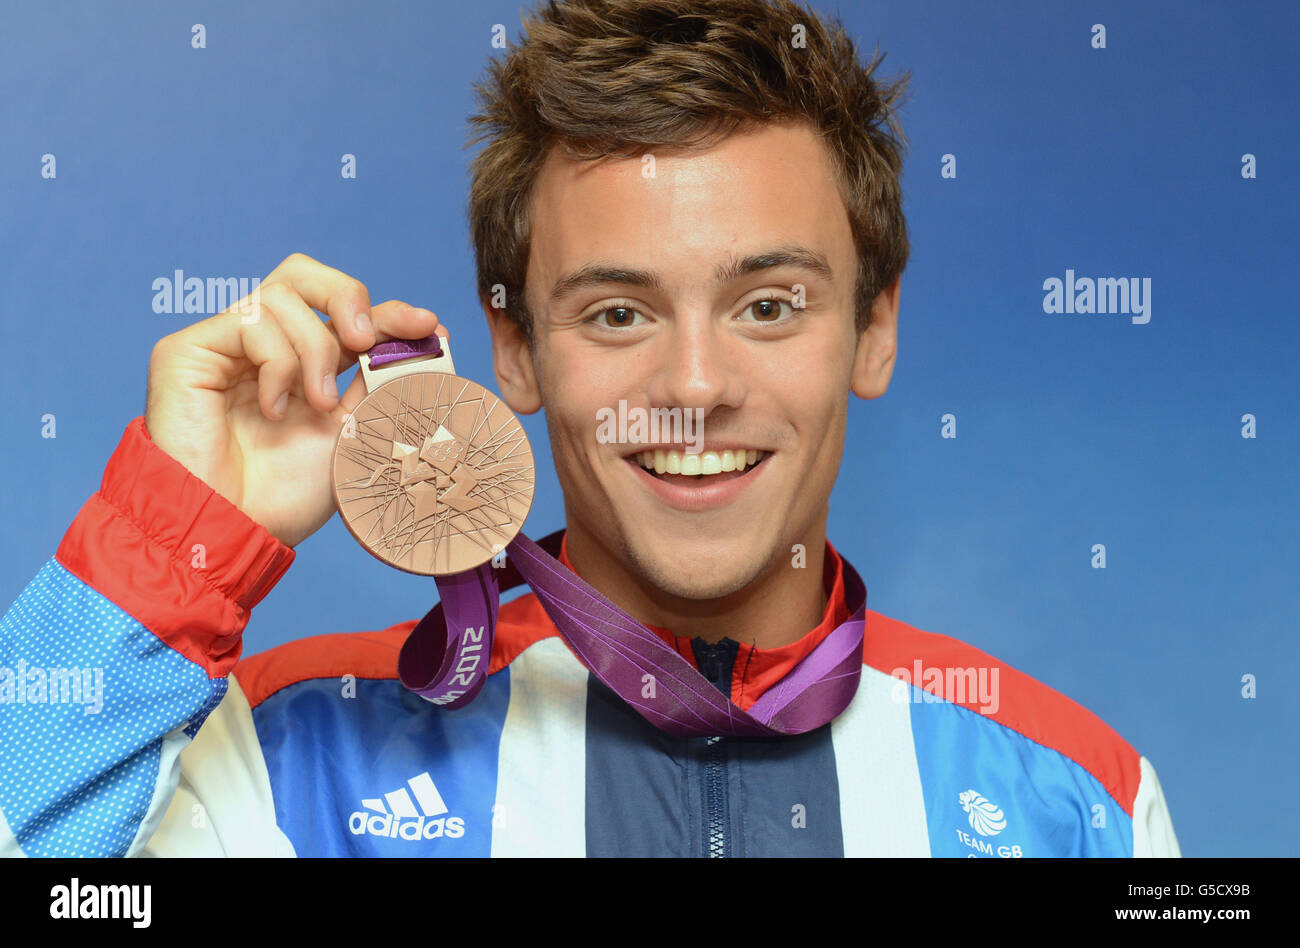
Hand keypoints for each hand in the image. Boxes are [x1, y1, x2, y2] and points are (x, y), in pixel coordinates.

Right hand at [144, 252, 444, 546]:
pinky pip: (248, 321)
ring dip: (315, 349)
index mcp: (300, 364)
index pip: (342, 312)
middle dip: (346, 297)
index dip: (386, 311)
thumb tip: (429, 334)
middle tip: (364, 341)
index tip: (426, 327)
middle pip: (301, 274)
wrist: (236, 531)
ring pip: (280, 296)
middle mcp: (258, 347)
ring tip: (316, 403)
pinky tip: (274, 408)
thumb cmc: (289, 495)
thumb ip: (382, 380)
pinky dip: (277, 362)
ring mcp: (222, 346)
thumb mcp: (356, 429)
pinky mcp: (186, 351)